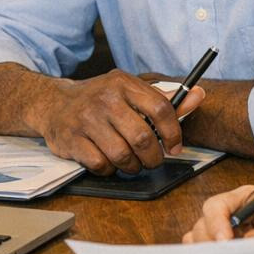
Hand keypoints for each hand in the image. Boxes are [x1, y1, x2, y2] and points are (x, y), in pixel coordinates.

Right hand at [29, 70, 204, 174]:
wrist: (53, 103)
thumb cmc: (99, 100)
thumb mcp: (129, 92)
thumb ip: (164, 99)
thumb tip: (199, 95)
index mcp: (123, 83)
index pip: (161, 108)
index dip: (173, 133)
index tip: (174, 147)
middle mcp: (105, 98)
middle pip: (143, 138)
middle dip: (153, 157)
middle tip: (152, 161)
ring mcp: (86, 119)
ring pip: (123, 156)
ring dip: (132, 166)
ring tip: (131, 162)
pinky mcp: (71, 139)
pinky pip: (101, 165)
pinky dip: (109, 169)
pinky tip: (108, 161)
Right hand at [182, 173, 253, 241]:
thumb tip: (250, 247)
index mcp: (239, 199)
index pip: (216, 207)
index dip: (216, 224)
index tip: (225, 242)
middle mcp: (225, 213)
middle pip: (202, 226)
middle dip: (210, 245)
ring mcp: (221, 230)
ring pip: (199, 240)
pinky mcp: (223, 245)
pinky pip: (205, 252)